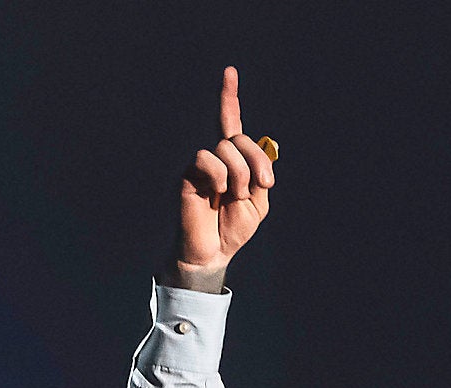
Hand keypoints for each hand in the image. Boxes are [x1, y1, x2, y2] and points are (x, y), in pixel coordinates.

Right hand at [173, 66, 274, 288]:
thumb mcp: (258, 204)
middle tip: (260, 186)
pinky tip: (217, 192)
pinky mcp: (190, 174)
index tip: (230, 72)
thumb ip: (260, 175)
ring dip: (239, 174)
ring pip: (226, 147)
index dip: (229, 98)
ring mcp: (203, 165)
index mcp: (236, 162)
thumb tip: (255, 153)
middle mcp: (218, 158)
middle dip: (256, 160)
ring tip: (234, 196)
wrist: (212, 252)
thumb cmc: (233, 229)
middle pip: (239, 137)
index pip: (232, 124)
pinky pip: (206, 158)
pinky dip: (218, 175)